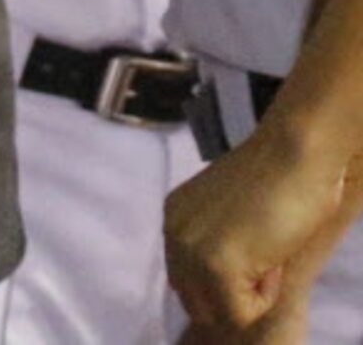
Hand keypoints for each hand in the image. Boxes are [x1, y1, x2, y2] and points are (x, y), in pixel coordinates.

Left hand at [169, 119, 362, 332]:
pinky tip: (275, 258)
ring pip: (217, 310)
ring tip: (270, 254)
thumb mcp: (230, 211)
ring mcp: (190, 250)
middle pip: (195, 299)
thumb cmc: (277, 176)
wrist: (293, 152)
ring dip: (249, 296)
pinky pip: (241, 313)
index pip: (187, 278)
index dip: (228, 277)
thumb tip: (223, 277)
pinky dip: (266, 297)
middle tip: (265, 255)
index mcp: (174, 217)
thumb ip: (217, 238)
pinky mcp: (216, 265)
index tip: (257, 244)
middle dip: (232, 293)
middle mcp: (173, 232)